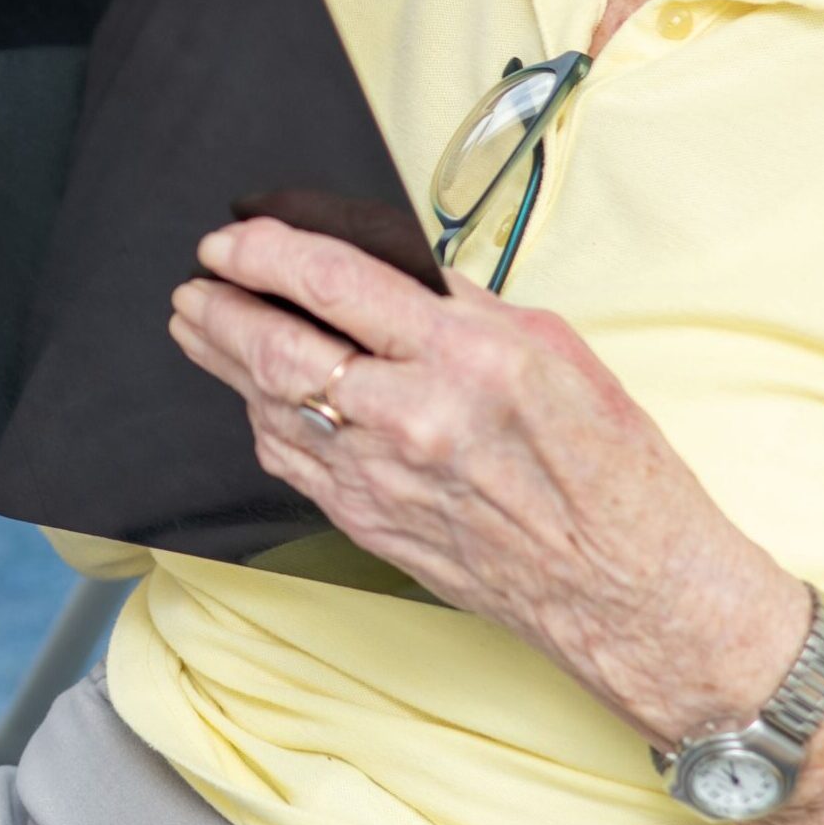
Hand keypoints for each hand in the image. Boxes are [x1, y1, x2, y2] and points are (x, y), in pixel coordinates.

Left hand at [168, 217, 811, 749]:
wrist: (628, 588)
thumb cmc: (610, 469)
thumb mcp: (553, 347)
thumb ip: (462, 307)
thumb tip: (395, 270)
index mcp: (465, 358)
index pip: (334, 285)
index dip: (268, 252)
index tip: (234, 236)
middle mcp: (412, 419)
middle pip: (278, 349)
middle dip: (222, 308)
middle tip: (195, 282)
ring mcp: (382, 481)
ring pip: (271, 409)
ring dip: (225, 364)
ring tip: (202, 327)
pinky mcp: (370, 527)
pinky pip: (293, 464)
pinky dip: (263, 421)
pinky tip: (254, 398)